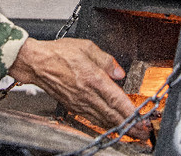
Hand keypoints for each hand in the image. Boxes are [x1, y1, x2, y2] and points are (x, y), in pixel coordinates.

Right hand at [7, 38, 150, 139]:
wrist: (36, 63)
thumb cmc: (59, 53)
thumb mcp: (87, 47)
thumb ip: (106, 60)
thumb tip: (119, 72)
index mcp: (92, 78)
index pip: (116, 99)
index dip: (130, 111)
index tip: (142, 119)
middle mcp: (86, 94)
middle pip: (112, 114)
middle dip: (130, 125)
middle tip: (143, 132)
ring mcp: (79, 103)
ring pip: (103, 119)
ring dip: (119, 127)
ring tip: (133, 132)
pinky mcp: (72, 106)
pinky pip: (92, 118)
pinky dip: (104, 124)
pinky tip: (111, 125)